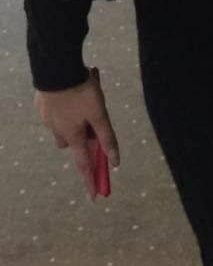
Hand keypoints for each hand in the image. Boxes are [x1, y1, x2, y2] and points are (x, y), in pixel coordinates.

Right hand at [35, 71, 119, 200]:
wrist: (56, 67)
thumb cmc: (80, 91)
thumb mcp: (99, 114)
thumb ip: (106, 136)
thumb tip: (115, 161)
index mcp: (72, 135)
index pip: (83, 164)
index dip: (90, 180)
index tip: (94, 198)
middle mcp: (57, 129)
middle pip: (74, 141)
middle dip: (84, 134)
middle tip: (95, 115)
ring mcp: (48, 116)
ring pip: (66, 121)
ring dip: (77, 113)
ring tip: (90, 88)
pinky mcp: (43, 101)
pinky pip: (59, 106)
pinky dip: (68, 99)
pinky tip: (79, 80)